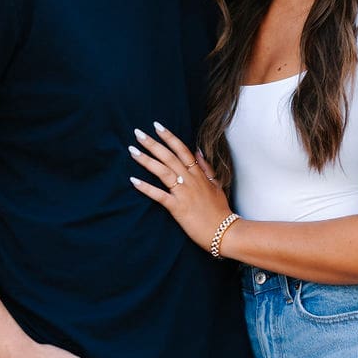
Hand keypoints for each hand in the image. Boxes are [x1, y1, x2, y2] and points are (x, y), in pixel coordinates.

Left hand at [129, 121, 234, 250]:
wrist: (224, 231)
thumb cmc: (219, 210)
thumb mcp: (216, 185)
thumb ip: (206, 167)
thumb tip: (197, 150)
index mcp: (199, 174)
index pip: (182, 150)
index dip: (169, 137)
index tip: (157, 126)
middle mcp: (190, 180)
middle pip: (169, 157)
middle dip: (152, 144)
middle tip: (137, 132)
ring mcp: (184, 193)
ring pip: (163, 172)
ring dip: (146, 160)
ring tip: (132, 150)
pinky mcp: (178, 208)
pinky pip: (159, 195)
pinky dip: (146, 188)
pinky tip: (133, 180)